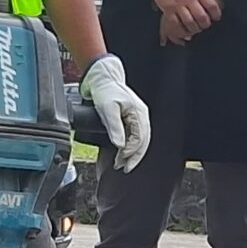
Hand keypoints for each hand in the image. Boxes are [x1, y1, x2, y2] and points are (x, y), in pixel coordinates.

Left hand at [81, 55, 150, 171]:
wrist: (103, 79)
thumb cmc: (105, 90)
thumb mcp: (107, 109)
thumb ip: (114, 127)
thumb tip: (119, 145)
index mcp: (138, 113)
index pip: (139, 138)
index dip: (130, 152)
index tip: (120, 160)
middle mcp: (141, 115)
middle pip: (143, 141)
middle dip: (134, 157)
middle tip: (124, 168)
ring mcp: (139, 116)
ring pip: (141, 140)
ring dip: (133, 153)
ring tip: (123, 164)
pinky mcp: (133, 118)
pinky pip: (136, 135)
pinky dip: (131, 146)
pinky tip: (124, 152)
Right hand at [142, 0, 219, 43]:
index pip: (211, 5)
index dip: (216, 14)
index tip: (216, 17)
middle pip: (201, 17)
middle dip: (205, 24)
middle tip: (205, 24)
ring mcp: (178, 4)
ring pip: (190, 22)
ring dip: (195, 29)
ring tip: (195, 28)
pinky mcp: (168, 9)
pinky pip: (176, 24)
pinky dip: (181, 29)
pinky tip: (184, 30)